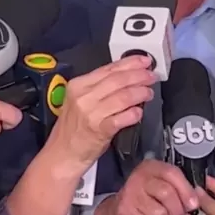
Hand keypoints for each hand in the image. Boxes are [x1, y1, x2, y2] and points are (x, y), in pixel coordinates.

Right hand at [47, 54, 156, 175]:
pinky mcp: (99, 130)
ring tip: (148, 93)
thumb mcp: (81, 101)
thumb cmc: (73, 129)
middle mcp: (83, 97)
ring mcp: (91, 113)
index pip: (109, 68)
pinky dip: (133, 114)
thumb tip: (127, 76)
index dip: (131, 63)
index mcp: (78, 85)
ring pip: (123, 96)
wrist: (62, 154)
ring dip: (140, 93)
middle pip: (118, 80)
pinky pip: (121, 118)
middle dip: (139, 76)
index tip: (145, 61)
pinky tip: (139, 112)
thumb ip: (100, 88)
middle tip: (151, 76)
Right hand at [95, 159, 199, 214]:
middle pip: (167, 193)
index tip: (193, 204)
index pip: (172, 174)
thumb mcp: (162, 185)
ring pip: (159, 213)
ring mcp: (131, 195)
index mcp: (152, 168)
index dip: (186, 191)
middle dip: (178, 210)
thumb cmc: (146, 196)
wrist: (119, 208)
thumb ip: (180, 191)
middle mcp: (140, 178)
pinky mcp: (125, 212)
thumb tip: (195, 205)